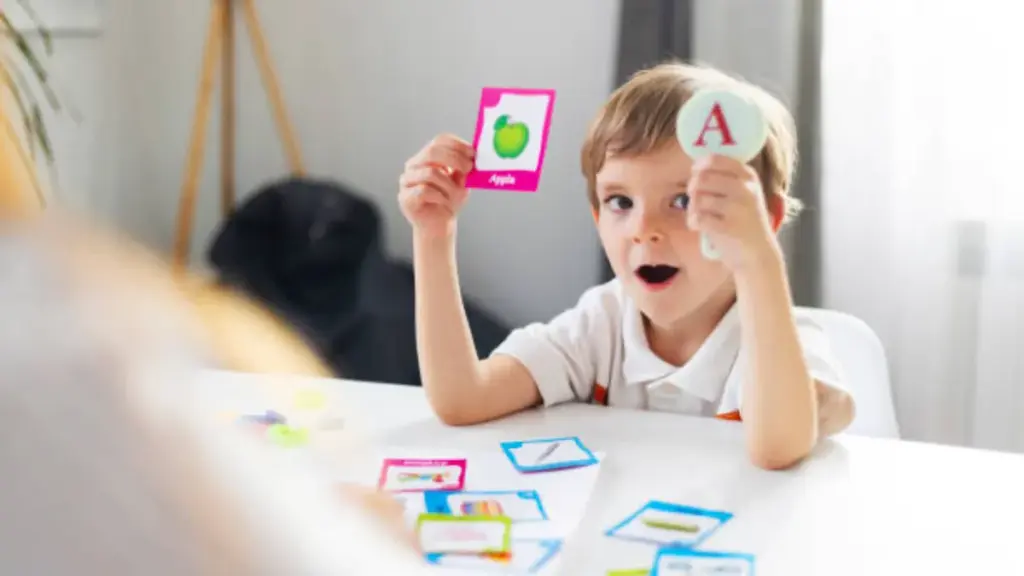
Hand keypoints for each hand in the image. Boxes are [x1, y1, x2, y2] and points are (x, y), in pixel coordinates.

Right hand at [399, 134, 474, 239]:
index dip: (457, 145)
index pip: (440, 141)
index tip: (472, 154)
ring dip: (448, 185)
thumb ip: (464, 168)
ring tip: (454, 196)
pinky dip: (439, 197)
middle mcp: (414, 166)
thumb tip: (473, 156)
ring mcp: (406, 181)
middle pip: (432, 152)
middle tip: (468, 169)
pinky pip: (423, 191)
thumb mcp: (461, 182)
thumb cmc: (448, 201)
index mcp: (427, 157)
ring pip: (430, 172)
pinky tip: (443, 203)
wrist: (439, 225)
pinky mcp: (405, 197)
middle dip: (454, 159)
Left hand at [687, 154, 782, 272]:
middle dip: (692, 188)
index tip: (695, 173)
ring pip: (698, 198)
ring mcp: (738, 208)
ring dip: (692, 208)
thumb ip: (725, 179)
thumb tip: (695, 167)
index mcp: (748, 177)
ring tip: (699, 216)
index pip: (716, 159)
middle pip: (702, 178)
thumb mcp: (744, 194)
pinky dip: (693, 222)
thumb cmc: (745, 222)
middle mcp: (745, 189)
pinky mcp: (728, 227)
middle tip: (695, 200)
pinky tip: (699, 227)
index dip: (699, 165)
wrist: (758, 254)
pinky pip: (698, 217)